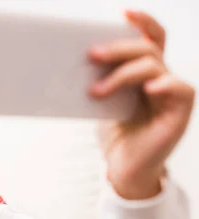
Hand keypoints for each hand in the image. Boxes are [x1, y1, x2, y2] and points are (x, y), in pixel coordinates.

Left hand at [89, 10, 194, 199]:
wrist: (123, 170)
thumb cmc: (115, 136)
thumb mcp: (103, 103)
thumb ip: (98, 81)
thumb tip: (69, 62)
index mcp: (144, 74)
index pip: (150, 38)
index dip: (142, 22)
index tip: (122, 12)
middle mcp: (162, 79)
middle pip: (147, 48)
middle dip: (119, 48)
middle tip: (92, 54)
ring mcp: (172, 94)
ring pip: (154, 66)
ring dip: (122, 74)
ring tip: (96, 90)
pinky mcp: (179, 113)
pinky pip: (179, 89)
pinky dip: (163, 85)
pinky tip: (147, 89)